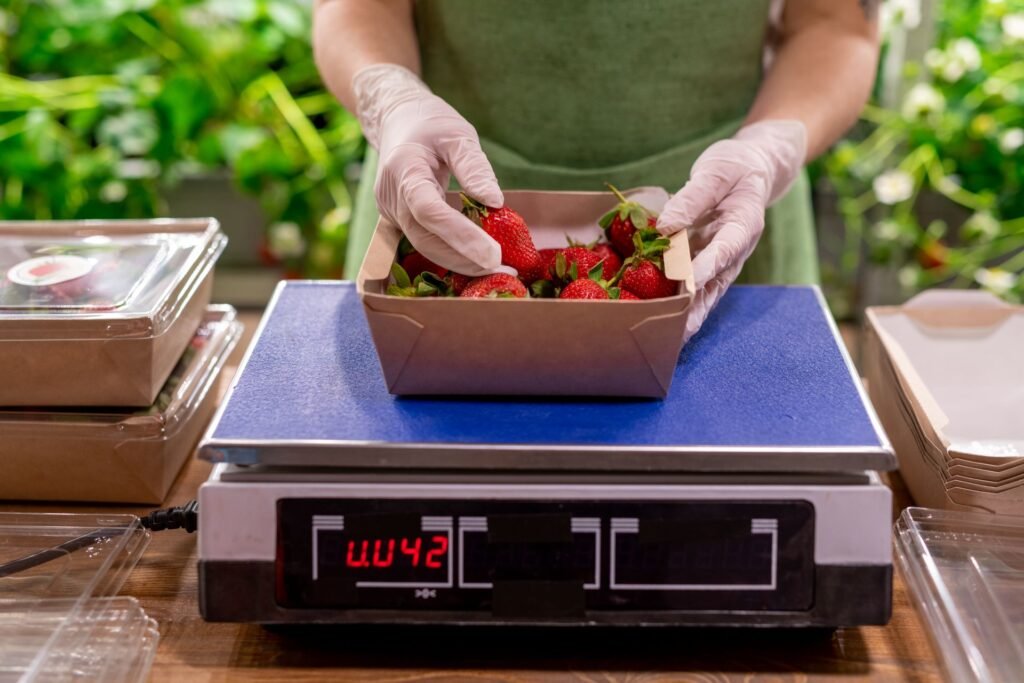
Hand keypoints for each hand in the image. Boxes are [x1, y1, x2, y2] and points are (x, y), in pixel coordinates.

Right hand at [353, 64, 503, 275]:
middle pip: (425, 238)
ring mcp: (390, 211)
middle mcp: (391, 196)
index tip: (493, 254)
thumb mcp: (458, 134)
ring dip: (459, 262)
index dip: (460, 236)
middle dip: (464, 259)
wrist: (397, 121)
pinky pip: (423, 241)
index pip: (429, 211)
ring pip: (423, 246)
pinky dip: (449, 253)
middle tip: (503, 270)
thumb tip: (496, 202)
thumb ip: (475, 168)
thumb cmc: (430, 123)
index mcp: (404, 168)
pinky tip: (475, 261)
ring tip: (496, 268)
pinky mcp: (397, 220)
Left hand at [656, 120, 806, 340]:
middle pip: (715, 283)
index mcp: (744, 224)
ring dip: (688, 314)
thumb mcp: (715, 172)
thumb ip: (691, 199)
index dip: (706, 267)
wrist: (753, 170)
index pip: (725, 249)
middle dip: (696, 308)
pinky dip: (681, 302)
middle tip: (677, 331)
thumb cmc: (735, 168)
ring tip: (669, 339)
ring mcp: (722, 259)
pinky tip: (663, 320)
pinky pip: (695, 285)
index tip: (687, 282)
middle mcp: (735, 249)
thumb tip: (665, 226)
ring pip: (705, 292)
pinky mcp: (708, 261)